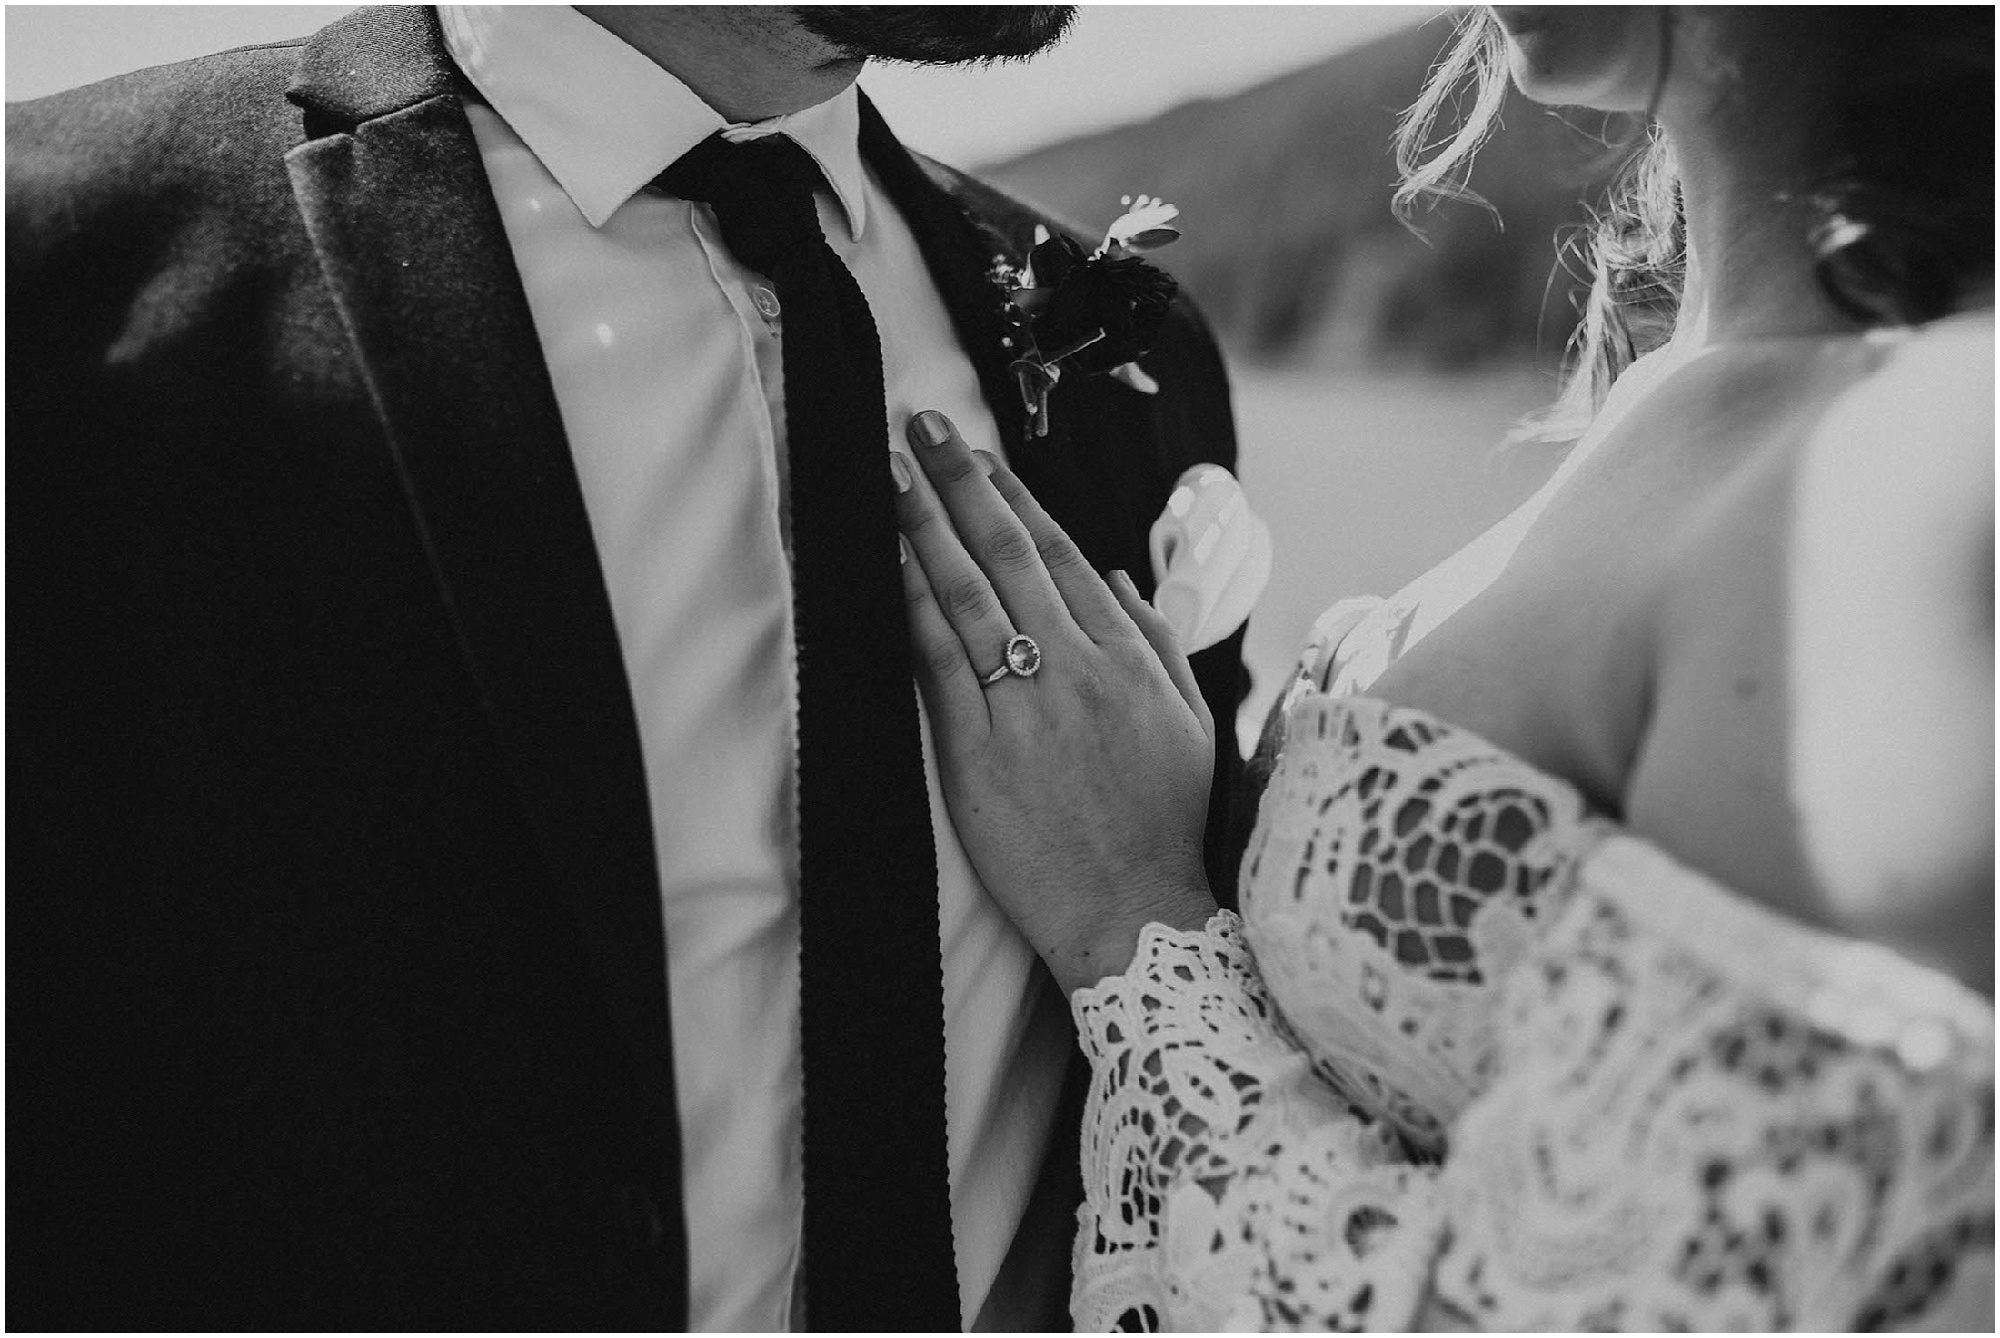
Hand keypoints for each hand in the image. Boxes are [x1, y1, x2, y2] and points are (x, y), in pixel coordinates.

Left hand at [893, 409, 1218, 993]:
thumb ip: (1154, 640)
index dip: (1015, 499)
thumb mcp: (1191, 724)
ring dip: (927, 528)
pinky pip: (939, 664)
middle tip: (922, 429)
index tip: (981, 457)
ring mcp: (1027, 710)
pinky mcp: (978, 754)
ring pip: (970, 597)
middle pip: (1010, 556)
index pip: (1061, 555)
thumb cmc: (1164, 825)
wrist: (1137, 915)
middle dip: (962, 484)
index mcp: (1128, 659)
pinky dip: (913, 607)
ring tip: (894, 476)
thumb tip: (1111, 573)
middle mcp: (1078, 670)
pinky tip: (890, 565)